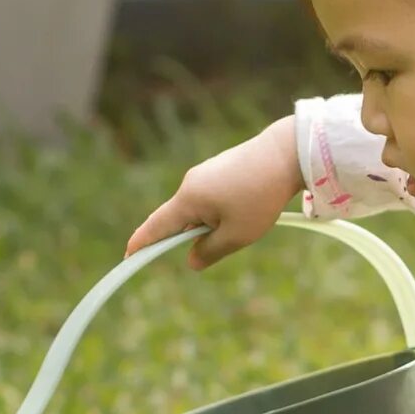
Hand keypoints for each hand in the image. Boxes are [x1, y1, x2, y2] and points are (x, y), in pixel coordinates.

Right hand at [126, 116, 302, 268]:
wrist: (286, 153)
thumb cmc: (261, 196)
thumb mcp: (238, 235)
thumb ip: (210, 251)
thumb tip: (192, 260)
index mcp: (188, 199)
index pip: (157, 226)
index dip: (142, 244)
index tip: (128, 257)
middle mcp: (190, 183)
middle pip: (179, 219)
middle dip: (193, 237)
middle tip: (223, 242)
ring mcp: (204, 173)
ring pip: (199, 209)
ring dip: (212, 224)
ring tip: (246, 221)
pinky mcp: (219, 168)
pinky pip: (211, 197)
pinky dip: (221, 210)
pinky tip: (248, 208)